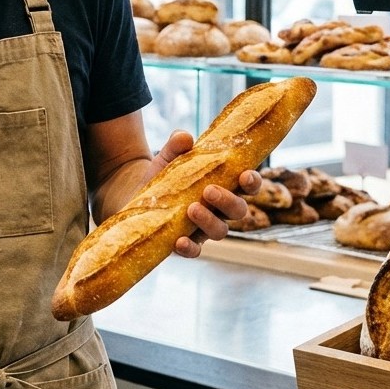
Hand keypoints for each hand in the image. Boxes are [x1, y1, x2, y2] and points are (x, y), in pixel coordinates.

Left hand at [151, 129, 261, 259]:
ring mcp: (205, 228)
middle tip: (209, 191)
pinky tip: (179, 240)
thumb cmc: (163, 177)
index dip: (252, 181)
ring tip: (191, 209)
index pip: (247, 185)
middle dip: (228, 201)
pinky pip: (195, 251)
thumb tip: (184, 137)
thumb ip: (176, 146)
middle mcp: (219, 209)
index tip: (246, 175)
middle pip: (239, 210)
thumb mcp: (167, 158)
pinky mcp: (187, 243)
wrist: (136, 199)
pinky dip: (189, 248)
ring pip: (220, 231)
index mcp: (223, 186)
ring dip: (209, 221)